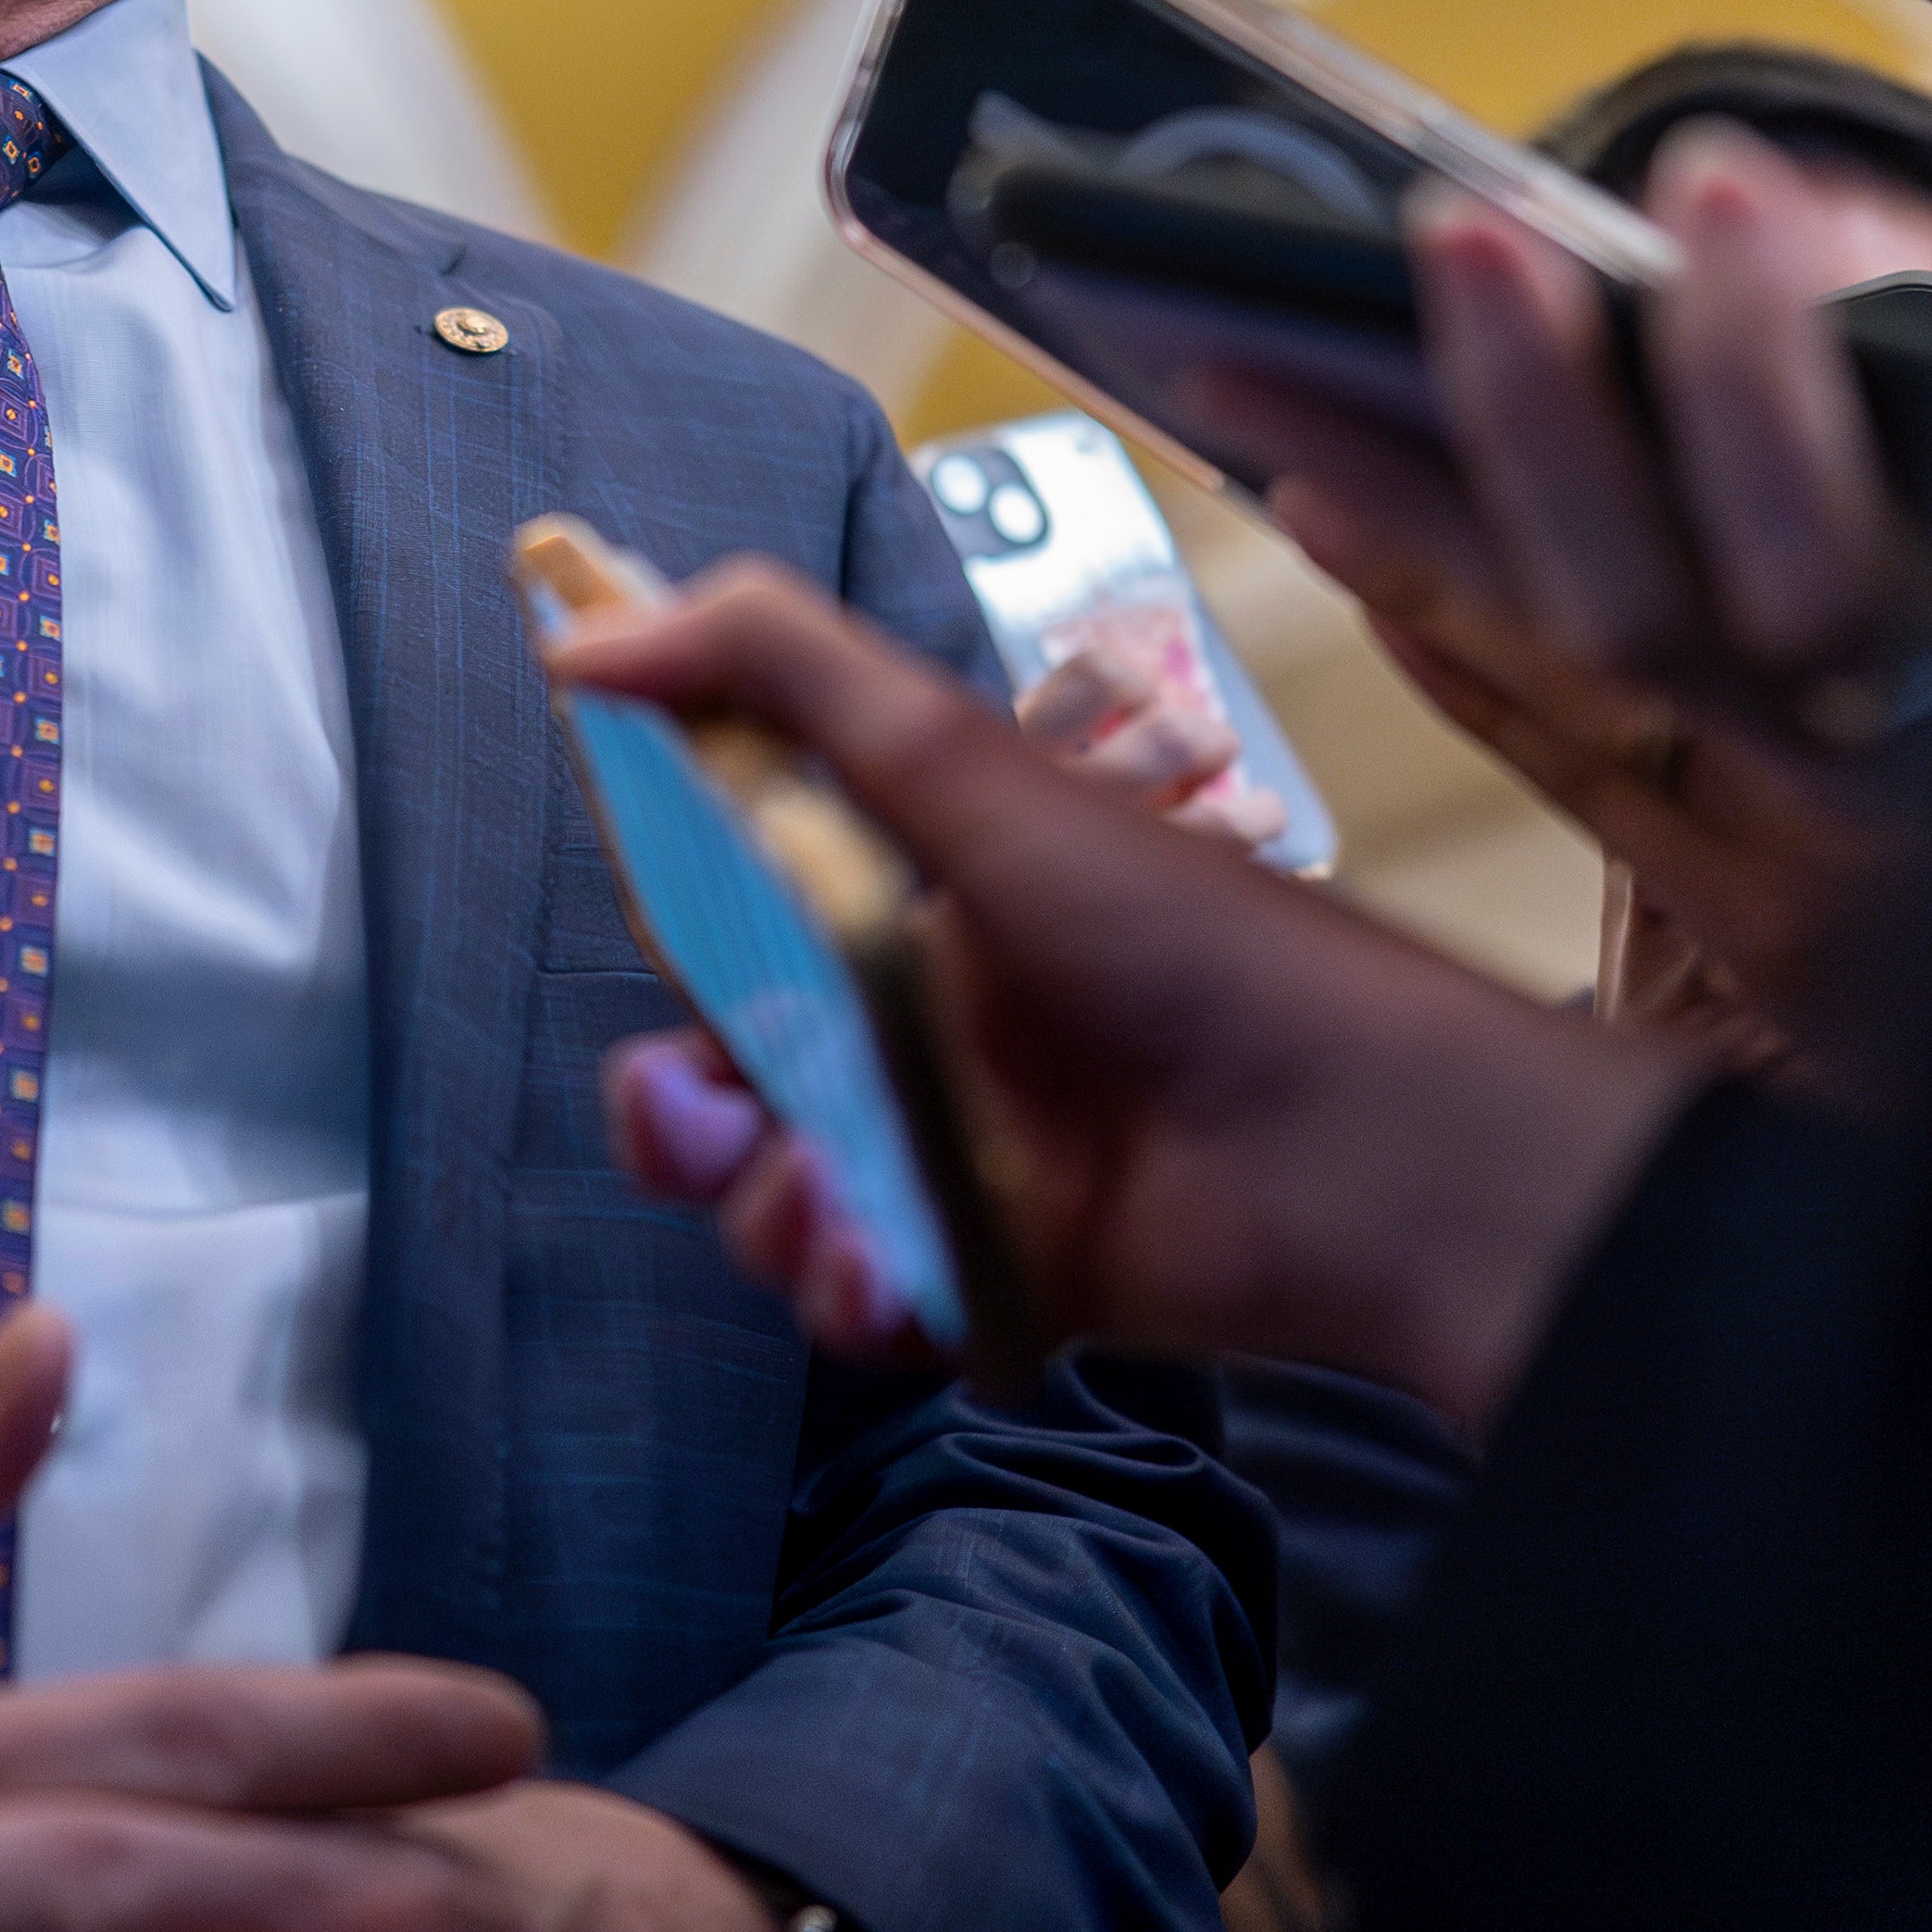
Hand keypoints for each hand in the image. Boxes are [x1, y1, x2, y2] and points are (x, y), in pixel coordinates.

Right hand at [604, 585, 1314, 1365]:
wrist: (1341, 1136)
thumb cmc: (1177, 931)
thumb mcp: (961, 757)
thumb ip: (775, 669)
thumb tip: (590, 630)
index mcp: (908, 898)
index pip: (727, 930)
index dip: (670, 958)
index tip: (649, 962)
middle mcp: (919, 1026)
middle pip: (725, 1088)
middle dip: (684, 1116)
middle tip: (703, 1118)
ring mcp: (950, 1157)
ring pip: (775, 1205)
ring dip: (777, 1213)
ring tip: (847, 1208)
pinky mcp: (988, 1276)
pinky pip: (858, 1301)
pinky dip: (859, 1292)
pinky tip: (899, 1268)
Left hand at [1183, 125, 1931, 1069]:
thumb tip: (1775, 219)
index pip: (1848, 515)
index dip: (1766, 354)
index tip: (1720, 179)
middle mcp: (1892, 800)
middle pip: (1655, 609)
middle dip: (1542, 411)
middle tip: (1463, 233)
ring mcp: (1796, 874)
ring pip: (1564, 675)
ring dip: (1404, 506)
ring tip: (1262, 362)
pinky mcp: (1729, 909)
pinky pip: (1547, 752)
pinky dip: (1432, 616)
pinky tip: (1325, 496)